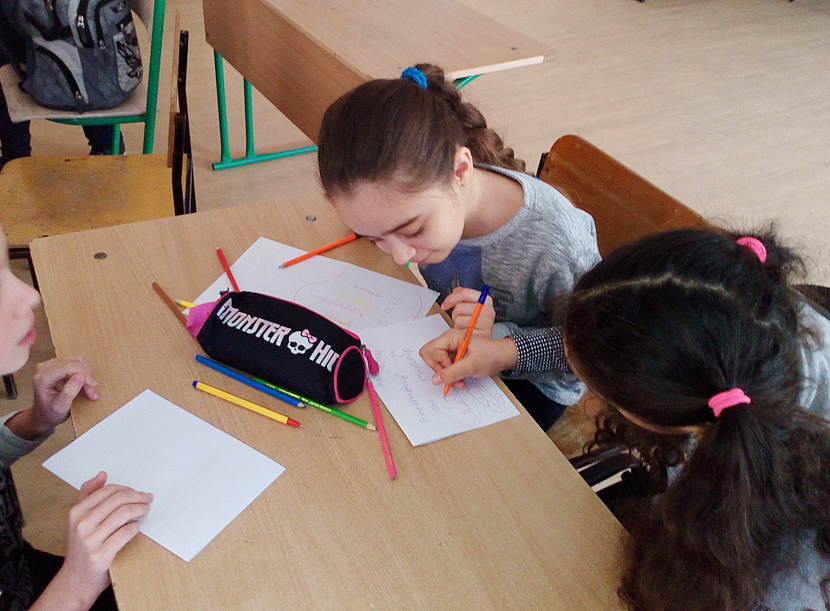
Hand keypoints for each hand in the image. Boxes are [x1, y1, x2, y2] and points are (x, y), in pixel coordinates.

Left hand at [5, 357, 98, 439]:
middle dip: (86, 376)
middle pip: (73, 363)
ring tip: (89, 387)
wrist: (43, 414)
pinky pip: (74, 361)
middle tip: (92, 392)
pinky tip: (84, 381)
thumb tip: (80, 376)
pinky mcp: (55, 364)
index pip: (68, 367)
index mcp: (42, 378)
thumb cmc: (50, 413)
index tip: (92, 387)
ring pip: (76, 360)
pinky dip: (83, 371)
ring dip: (86, 373)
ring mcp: (49, 364)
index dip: (84, 375)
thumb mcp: (60, 407)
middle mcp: (44, 367)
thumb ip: (69, 393)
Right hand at [33, 472, 152, 610]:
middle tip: (148, 498)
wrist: (74, 581)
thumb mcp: (78, 520)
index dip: (127, 489)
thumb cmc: (81, 547)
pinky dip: (134, 527)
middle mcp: (81, 525)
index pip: (108, 491)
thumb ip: (88, 495)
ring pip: (123, 514)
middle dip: (137, 496)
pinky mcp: (101, 555)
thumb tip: (102, 474)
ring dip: (139, 509)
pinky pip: (125, 533)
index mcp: (76, 512)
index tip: (137, 492)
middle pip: (118, 500)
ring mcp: (90, 541)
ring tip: (145, 509)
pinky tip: (136, 527)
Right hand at [419, 329, 517, 389]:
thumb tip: (435, 379)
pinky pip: (443, 366)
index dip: (439, 362)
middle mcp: (448, 340)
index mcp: (452, 336)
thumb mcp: (472, 365)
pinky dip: (449, 375)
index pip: (430, 350)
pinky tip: (460, 379)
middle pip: (429, 355)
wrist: (502, 356)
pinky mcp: (453, 356)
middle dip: (438, 369)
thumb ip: (452, 373)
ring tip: (458, 381)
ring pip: (435, 362)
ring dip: (445, 375)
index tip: (452, 368)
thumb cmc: (491, 355)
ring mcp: (450, 348)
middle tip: (451, 376)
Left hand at [441, 287, 495, 335]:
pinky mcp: (480, 336)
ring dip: (457, 324)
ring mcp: (485, 324)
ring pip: (459, 320)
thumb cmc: (476, 322)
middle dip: (455, 314)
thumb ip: (463, 296)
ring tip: (464, 326)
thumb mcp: (471, 305)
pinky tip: (465, 332)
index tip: (445, 304)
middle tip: (460, 318)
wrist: (483, 340)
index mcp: (485, 300)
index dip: (451, 298)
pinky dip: (460, 333)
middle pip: (460, 307)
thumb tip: (456, 290)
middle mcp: (488, 311)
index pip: (465, 293)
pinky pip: (461, 332)